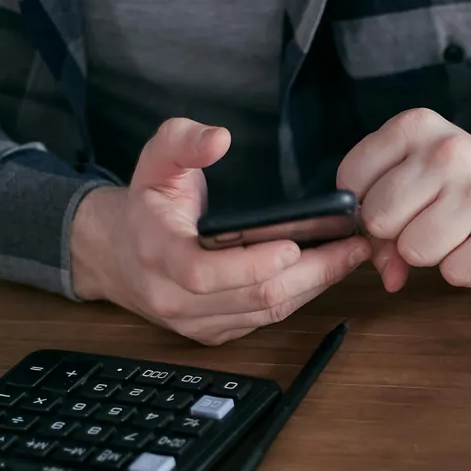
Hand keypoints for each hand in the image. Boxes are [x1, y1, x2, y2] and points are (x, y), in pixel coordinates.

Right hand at [70, 118, 371, 344]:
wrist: (117, 255)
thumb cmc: (146, 206)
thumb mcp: (154, 161)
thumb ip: (182, 140)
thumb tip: (219, 138)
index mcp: (156, 254)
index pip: (204, 272)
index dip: (252, 263)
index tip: (294, 244)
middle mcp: (174, 297)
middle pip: (253, 296)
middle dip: (311, 272)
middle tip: (353, 245)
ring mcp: (196, 322)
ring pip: (267, 312)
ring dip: (316, 286)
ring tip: (351, 255)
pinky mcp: (215, 332)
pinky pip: (266, 320)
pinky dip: (301, 297)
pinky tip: (327, 272)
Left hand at [337, 109, 470, 291]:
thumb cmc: (462, 190)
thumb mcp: (414, 179)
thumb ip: (380, 220)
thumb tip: (387, 273)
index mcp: (417, 126)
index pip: (352, 181)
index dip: (365, 208)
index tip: (394, 207)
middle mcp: (450, 150)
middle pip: (380, 219)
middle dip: (397, 235)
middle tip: (427, 223)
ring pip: (415, 250)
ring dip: (432, 255)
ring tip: (456, 234)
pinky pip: (456, 273)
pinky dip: (462, 271)